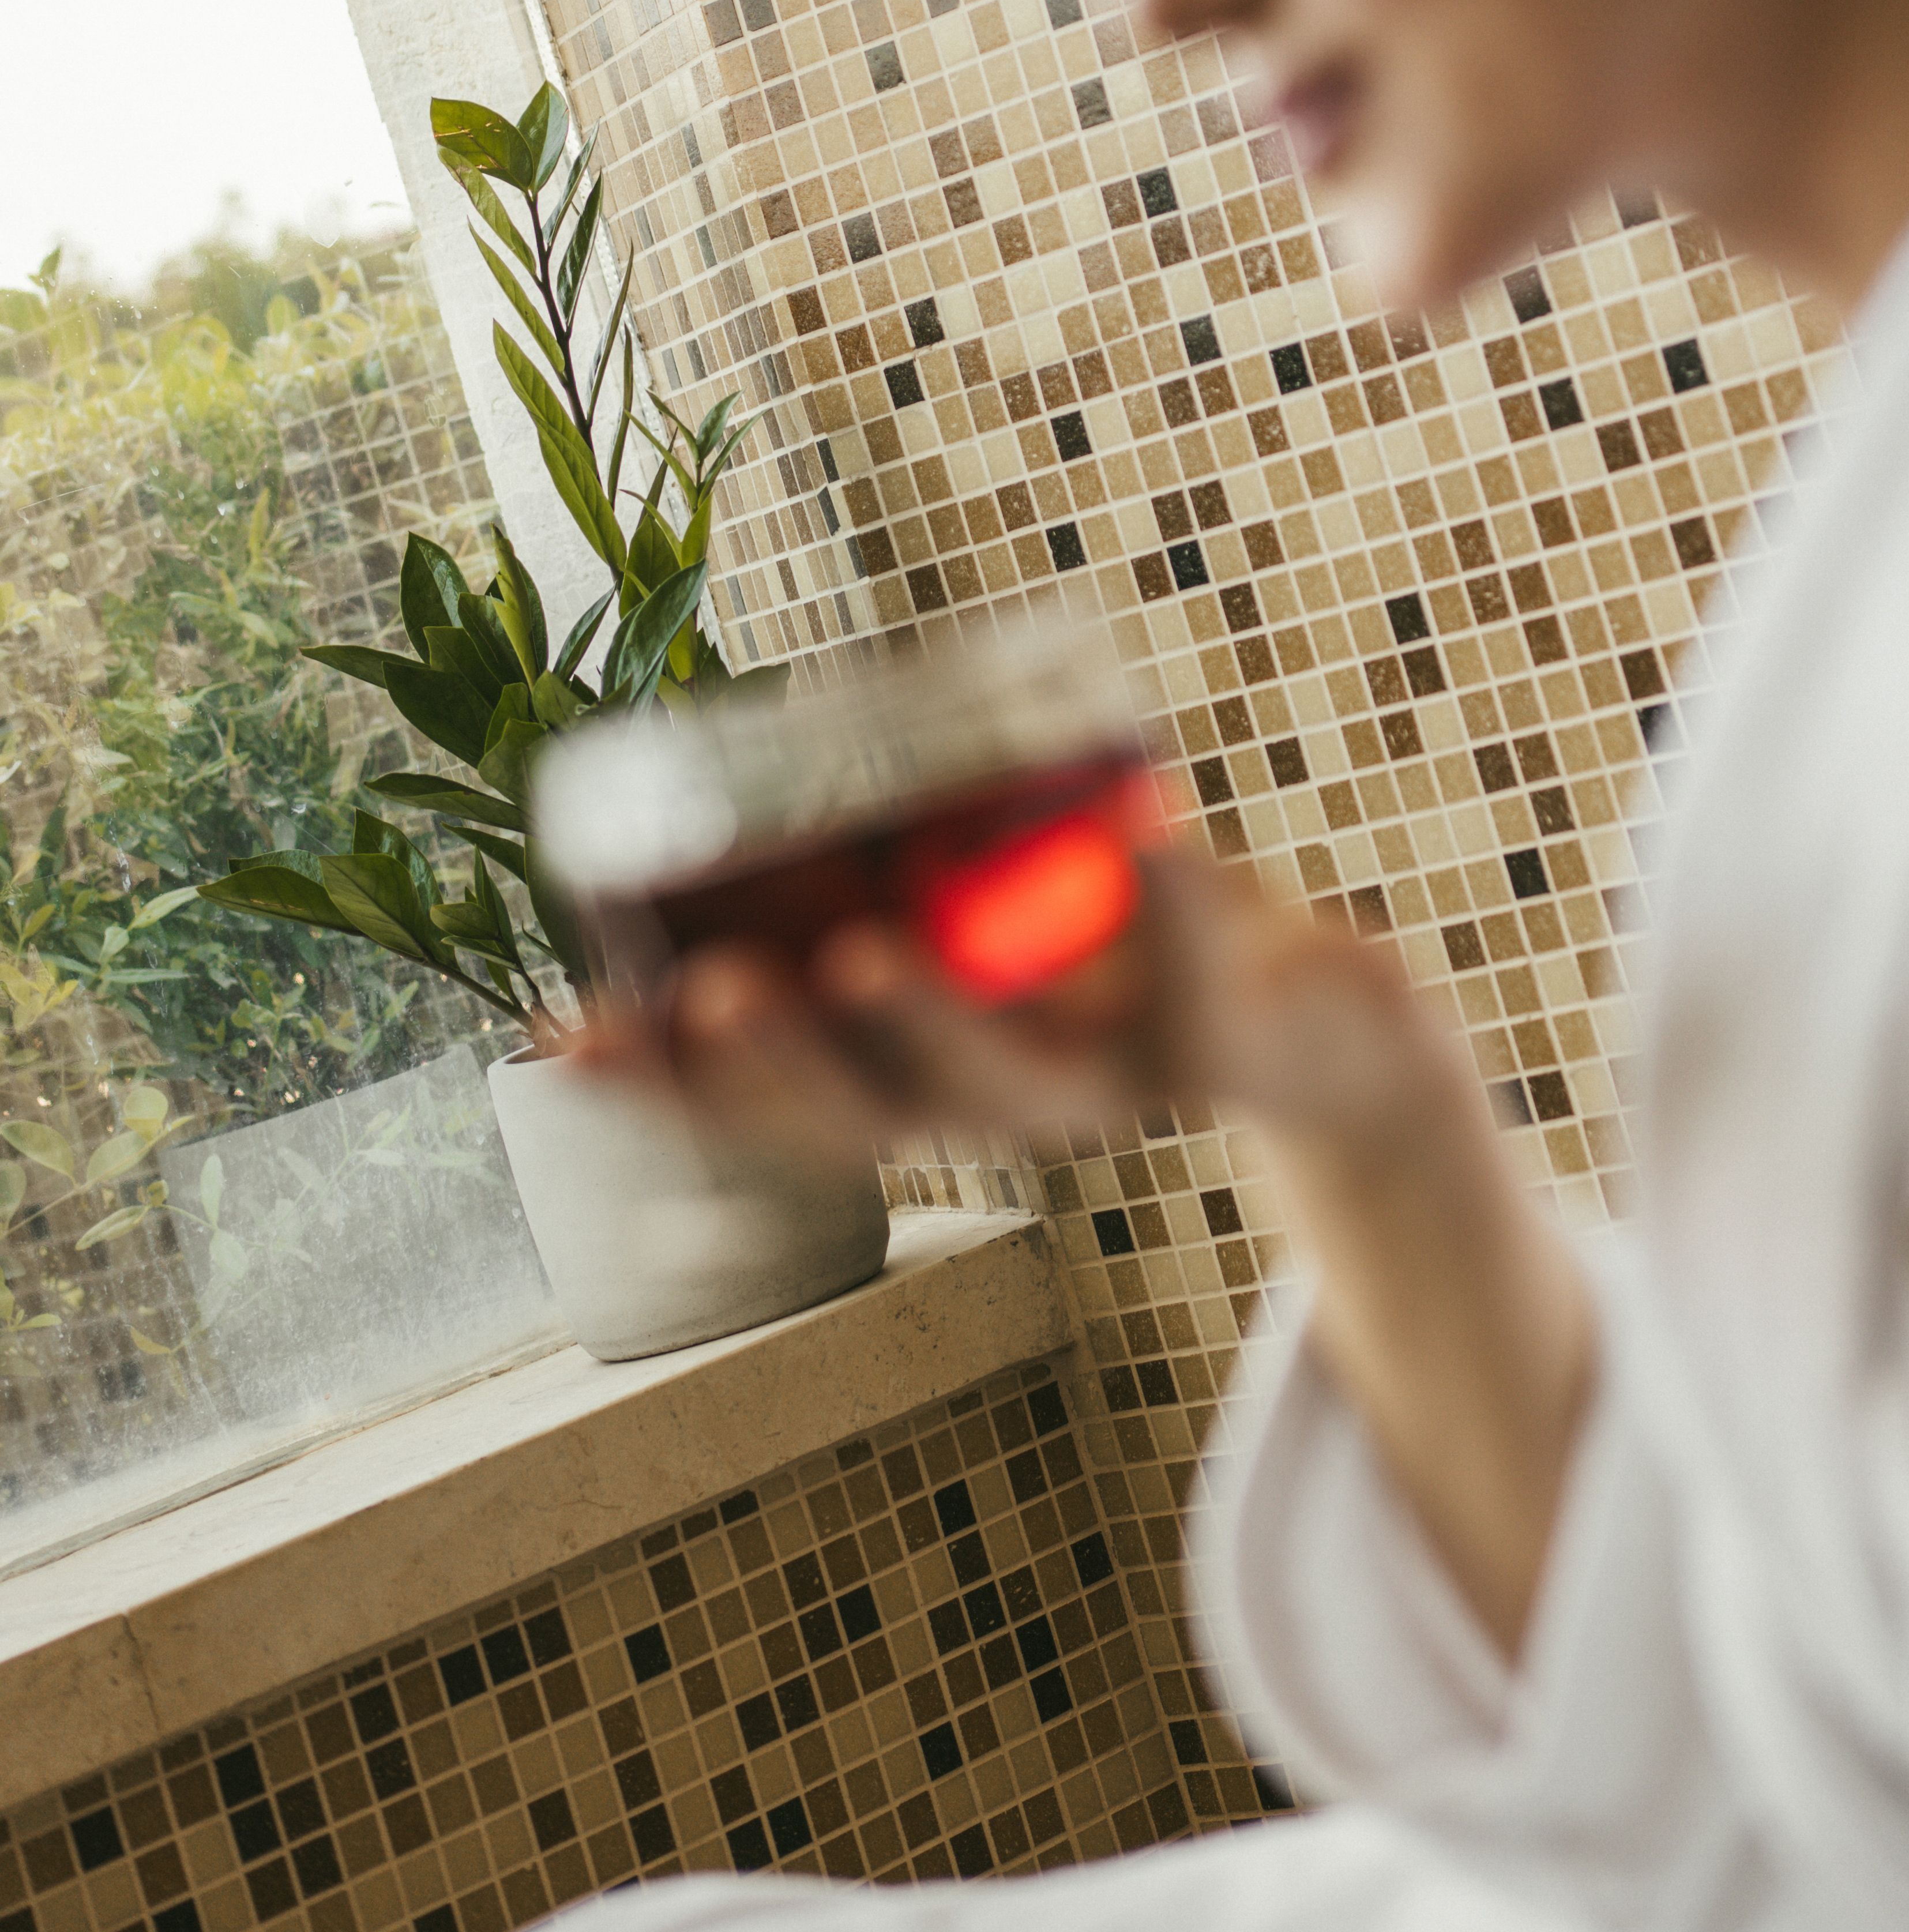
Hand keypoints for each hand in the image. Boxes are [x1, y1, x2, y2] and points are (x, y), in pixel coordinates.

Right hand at [563, 834, 1434, 1167]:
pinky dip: (1172, 900)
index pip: (776, 1104)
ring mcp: (1116, 1082)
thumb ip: (866, 907)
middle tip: (704, 995)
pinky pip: (1198, 984)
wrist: (1317, 1029)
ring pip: (1014, 1079)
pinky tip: (1148, 823)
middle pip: (874, 1108)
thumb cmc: (1117, 963)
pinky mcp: (1222, 1041)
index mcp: (928, 1083)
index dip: (671, 1087)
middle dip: (784, 1059)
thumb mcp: (978, 947)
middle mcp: (1007, 1103)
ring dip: (937, 1016)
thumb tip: (702, 826)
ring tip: (864, 948)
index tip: (567, 1039)